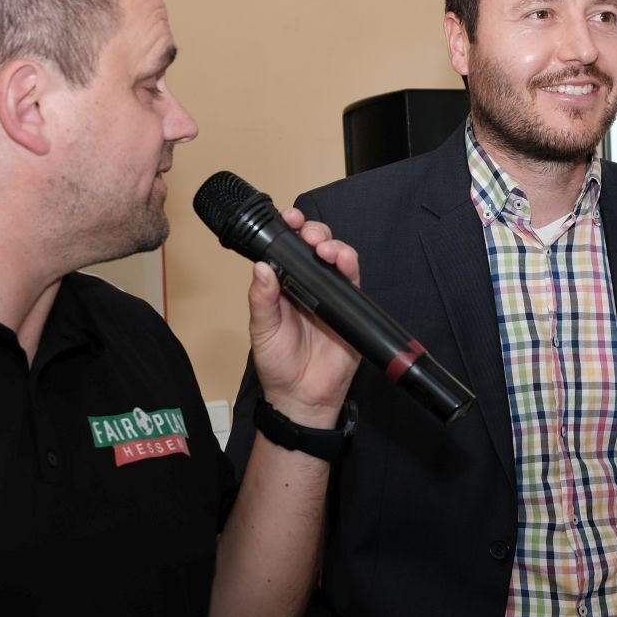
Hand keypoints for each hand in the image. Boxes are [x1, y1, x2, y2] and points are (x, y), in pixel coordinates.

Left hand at [247, 209, 360, 428]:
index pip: (289, 250)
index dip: (290, 231)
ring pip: (337, 258)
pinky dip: (349, 266)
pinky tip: (342, 261)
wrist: (302, 397)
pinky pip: (354, 281)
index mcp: (284, 286)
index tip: (288, 220)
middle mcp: (309, 286)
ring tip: (324, 248)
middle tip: (307, 234)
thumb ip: (263, 299)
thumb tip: (262, 266)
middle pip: (316, 247)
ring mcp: (331, 296)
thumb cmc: (277, 364)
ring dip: (333, 245)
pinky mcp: (351, 308)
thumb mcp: (262, 330)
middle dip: (314, 232)